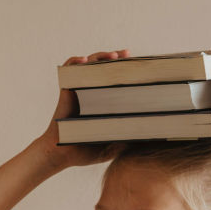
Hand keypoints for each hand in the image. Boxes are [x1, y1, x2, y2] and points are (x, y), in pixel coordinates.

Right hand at [38, 49, 128, 169]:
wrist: (60, 154)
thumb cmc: (83, 151)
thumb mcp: (112, 146)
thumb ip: (127, 140)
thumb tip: (150, 137)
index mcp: (102, 101)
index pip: (115, 79)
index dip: (125, 70)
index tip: (138, 65)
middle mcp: (90, 91)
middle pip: (103, 67)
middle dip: (116, 57)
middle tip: (128, 55)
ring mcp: (77, 89)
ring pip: (88, 64)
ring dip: (100, 56)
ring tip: (112, 55)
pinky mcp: (65, 90)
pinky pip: (68, 70)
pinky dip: (74, 61)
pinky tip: (83, 60)